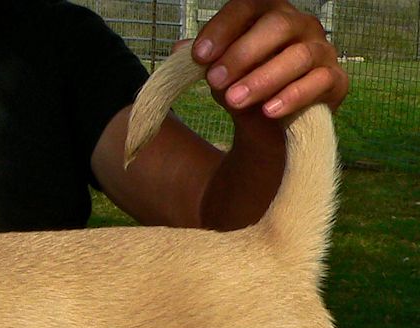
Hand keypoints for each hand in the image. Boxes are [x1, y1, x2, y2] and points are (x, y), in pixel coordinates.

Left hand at [190, 0, 347, 118]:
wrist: (266, 129)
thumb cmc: (244, 90)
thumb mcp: (219, 75)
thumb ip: (204, 62)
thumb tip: (179, 50)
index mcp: (268, 15)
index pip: (248, 6)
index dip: (223, 27)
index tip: (198, 56)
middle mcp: (299, 25)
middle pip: (277, 25)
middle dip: (242, 53)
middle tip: (214, 80)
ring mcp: (320, 51)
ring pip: (298, 55)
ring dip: (262, 79)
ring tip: (234, 101)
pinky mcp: (335, 80)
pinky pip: (319, 82)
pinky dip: (293, 96)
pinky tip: (269, 111)